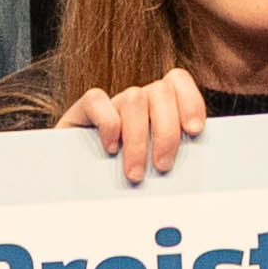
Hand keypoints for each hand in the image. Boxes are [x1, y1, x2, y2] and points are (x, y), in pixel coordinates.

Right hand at [65, 70, 221, 181]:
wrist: (73, 187)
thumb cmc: (119, 181)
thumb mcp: (153, 167)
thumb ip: (170, 156)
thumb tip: (194, 168)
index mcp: (157, 107)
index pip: (177, 81)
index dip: (190, 100)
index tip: (194, 131)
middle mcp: (134, 101)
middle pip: (161, 92)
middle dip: (166, 132)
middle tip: (163, 167)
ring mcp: (108, 104)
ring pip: (133, 98)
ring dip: (138, 139)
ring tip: (136, 174)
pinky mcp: (80, 112)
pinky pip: (97, 100)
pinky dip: (108, 125)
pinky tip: (110, 150)